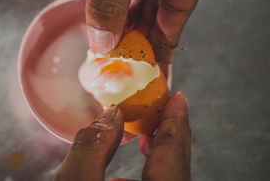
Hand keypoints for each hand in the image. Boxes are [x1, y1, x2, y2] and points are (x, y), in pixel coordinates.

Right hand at [54, 92, 190, 180]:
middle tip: (165, 109)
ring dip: (156, 157)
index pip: (173, 152)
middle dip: (169, 135)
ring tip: (145, 138)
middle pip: (175, 167)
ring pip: (165, 179)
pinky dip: (144, 176)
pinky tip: (120, 175)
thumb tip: (111, 115)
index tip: (179, 97)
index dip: (175, 121)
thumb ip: (92, 147)